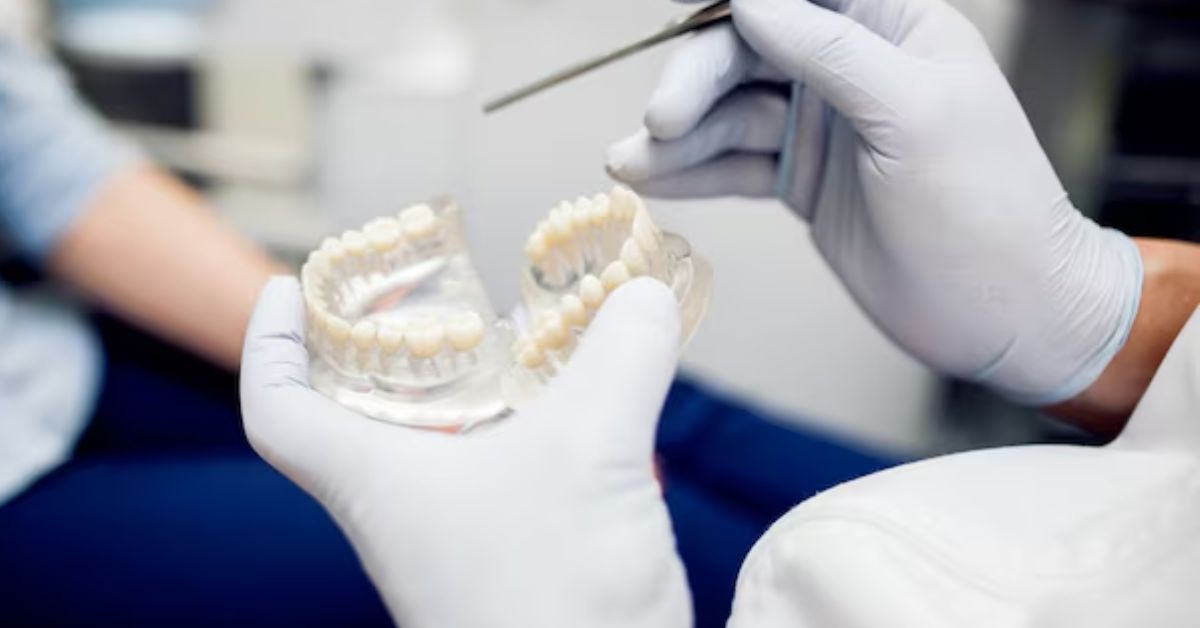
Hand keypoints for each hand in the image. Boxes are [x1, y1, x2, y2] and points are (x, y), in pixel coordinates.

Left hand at [240, 277, 691, 627]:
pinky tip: (590, 410)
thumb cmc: (551, 597)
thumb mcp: (593, 449)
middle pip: (365, 413)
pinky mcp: (515, 561)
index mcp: (377, 479)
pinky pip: (507, 475)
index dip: (268, 340)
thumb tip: (642, 293)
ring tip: (529, 337)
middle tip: (436, 293)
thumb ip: (621, 358)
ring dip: (478, 386)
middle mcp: (406, 511)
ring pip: (446, 443)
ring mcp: (459, 541)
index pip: (279, 409)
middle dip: (392, 345)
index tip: (288, 285)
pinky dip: (535, 431)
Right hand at [609, 0, 1142, 403]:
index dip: (736, 7)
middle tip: (658, 122)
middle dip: (696, 82)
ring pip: (730, 112)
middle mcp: (851, 67)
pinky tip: (651, 182)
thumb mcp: (911, 113)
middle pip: (747, 50)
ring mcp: (823, 124)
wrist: (1006, 312)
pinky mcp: (803, 179)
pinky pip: (735, 163)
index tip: (683, 25)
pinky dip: (693, 172)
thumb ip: (828, 51)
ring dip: (677, 137)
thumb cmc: (984, 206)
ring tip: (625, 164)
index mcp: (893, 27)